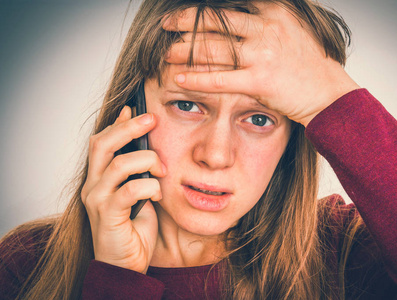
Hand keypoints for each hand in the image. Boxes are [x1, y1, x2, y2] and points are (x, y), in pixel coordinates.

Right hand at [81, 106, 165, 273]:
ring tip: (163, 170)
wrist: (124, 266)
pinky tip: (158, 193)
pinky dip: (150, 186)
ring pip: (119, 163)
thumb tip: (146, 147)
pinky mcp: (108, 215)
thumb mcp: (138, 193)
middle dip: (129, 128)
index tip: (135, 108)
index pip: (101, 141)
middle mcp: (93, 185)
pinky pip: (130, 189)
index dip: (117, 123)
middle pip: (102, 143)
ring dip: (148, 161)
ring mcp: (98, 200)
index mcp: (99, 178)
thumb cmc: (133, 228)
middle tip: (152, 119)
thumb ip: (138, 172)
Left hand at [164, 3, 358, 125]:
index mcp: (274, 12)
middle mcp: (266, 28)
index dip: (205, 8)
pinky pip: (220, 79)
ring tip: (166, 53)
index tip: (188, 12)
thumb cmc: (310, 65)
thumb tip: (241, 19)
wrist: (329, 93)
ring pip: (214, 48)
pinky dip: (197, 79)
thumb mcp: (293, 30)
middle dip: (186, 21)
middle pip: (216, 21)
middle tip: (166, 25)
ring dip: (186, 50)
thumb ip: (266, 21)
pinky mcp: (259, 80)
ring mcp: (262, 54)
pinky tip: (179, 78)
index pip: (230, 5)